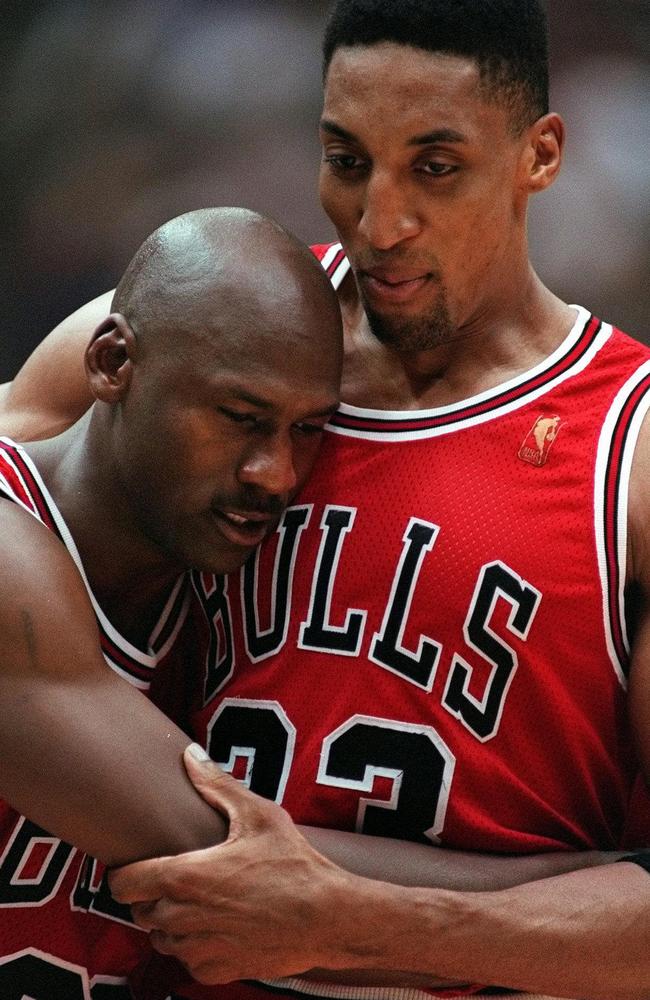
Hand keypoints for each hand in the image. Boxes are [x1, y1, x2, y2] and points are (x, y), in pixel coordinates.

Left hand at [109, 745, 365, 983]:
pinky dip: (195, 946)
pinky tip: (219, 926)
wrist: (327, 918)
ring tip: (200, 901)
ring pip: (161, 938)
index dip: (125, 872)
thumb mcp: (258, 815)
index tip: (137, 863)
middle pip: (139, 911)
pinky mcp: (216, 971)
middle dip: (152, 895)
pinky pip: (188, 961)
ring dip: (171, 922)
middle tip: (178, 877)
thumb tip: (190, 755)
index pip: (123, 883)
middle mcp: (183, 918)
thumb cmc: (293, 864)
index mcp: (185, 877)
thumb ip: (216, 786)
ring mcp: (198, 949)